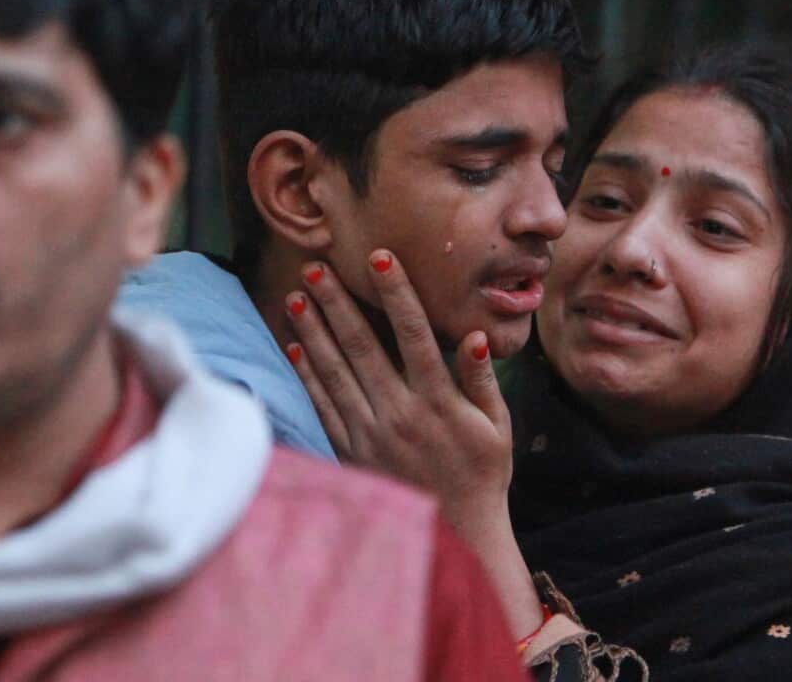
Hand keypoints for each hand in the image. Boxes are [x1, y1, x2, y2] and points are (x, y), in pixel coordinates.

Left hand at [285, 250, 543, 637]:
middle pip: (362, 346)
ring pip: (335, 372)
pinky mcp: (352, 451)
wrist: (456, 534)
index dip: (397, 293)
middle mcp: (399, 413)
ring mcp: (370, 433)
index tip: (381, 257)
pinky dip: (307, 376)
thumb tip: (473, 336)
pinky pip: (324, 407)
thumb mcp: (497, 426)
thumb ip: (482, 380)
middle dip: (337, 303)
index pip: (414, 334)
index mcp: (438, 401)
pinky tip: (294, 347)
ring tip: (296, 297)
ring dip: (313, 332)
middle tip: (315, 266)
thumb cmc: (483, 474)